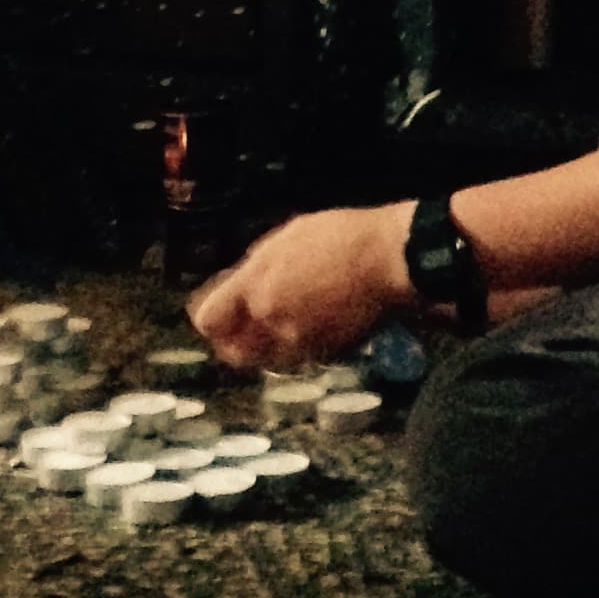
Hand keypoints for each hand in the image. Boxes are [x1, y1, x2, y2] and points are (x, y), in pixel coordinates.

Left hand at [186, 203, 408, 368]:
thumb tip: (237, 286)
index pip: (208, 320)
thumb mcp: (286, 239)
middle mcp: (270, 320)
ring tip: (283, 323)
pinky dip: (297, 347)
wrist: (390, 260)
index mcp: (255, 285)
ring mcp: (299, 342)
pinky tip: (312, 322)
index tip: (217, 313)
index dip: (209, 319)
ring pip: (266, 360)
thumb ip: (254, 269)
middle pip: (233, 352)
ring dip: (266, 347)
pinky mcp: (326, 354)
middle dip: (234, 342)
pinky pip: (298, 358)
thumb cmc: (341, 238)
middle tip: (243, 328)